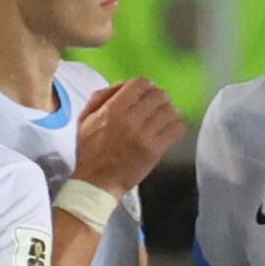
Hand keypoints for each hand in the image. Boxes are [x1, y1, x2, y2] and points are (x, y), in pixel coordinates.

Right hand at [74, 79, 189, 197]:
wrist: (96, 181)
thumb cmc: (90, 151)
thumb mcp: (86, 118)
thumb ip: (101, 98)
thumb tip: (122, 85)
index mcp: (113, 109)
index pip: (140, 84)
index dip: (146, 86)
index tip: (147, 93)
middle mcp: (130, 119)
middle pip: (158, 95)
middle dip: (160, 98)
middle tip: (158, 106)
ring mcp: (144, 135)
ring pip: (170, 111)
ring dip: (170, 112)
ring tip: (167, 117)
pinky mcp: (155, 150)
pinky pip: (176, 130)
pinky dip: (177, 126)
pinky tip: (172, 129)